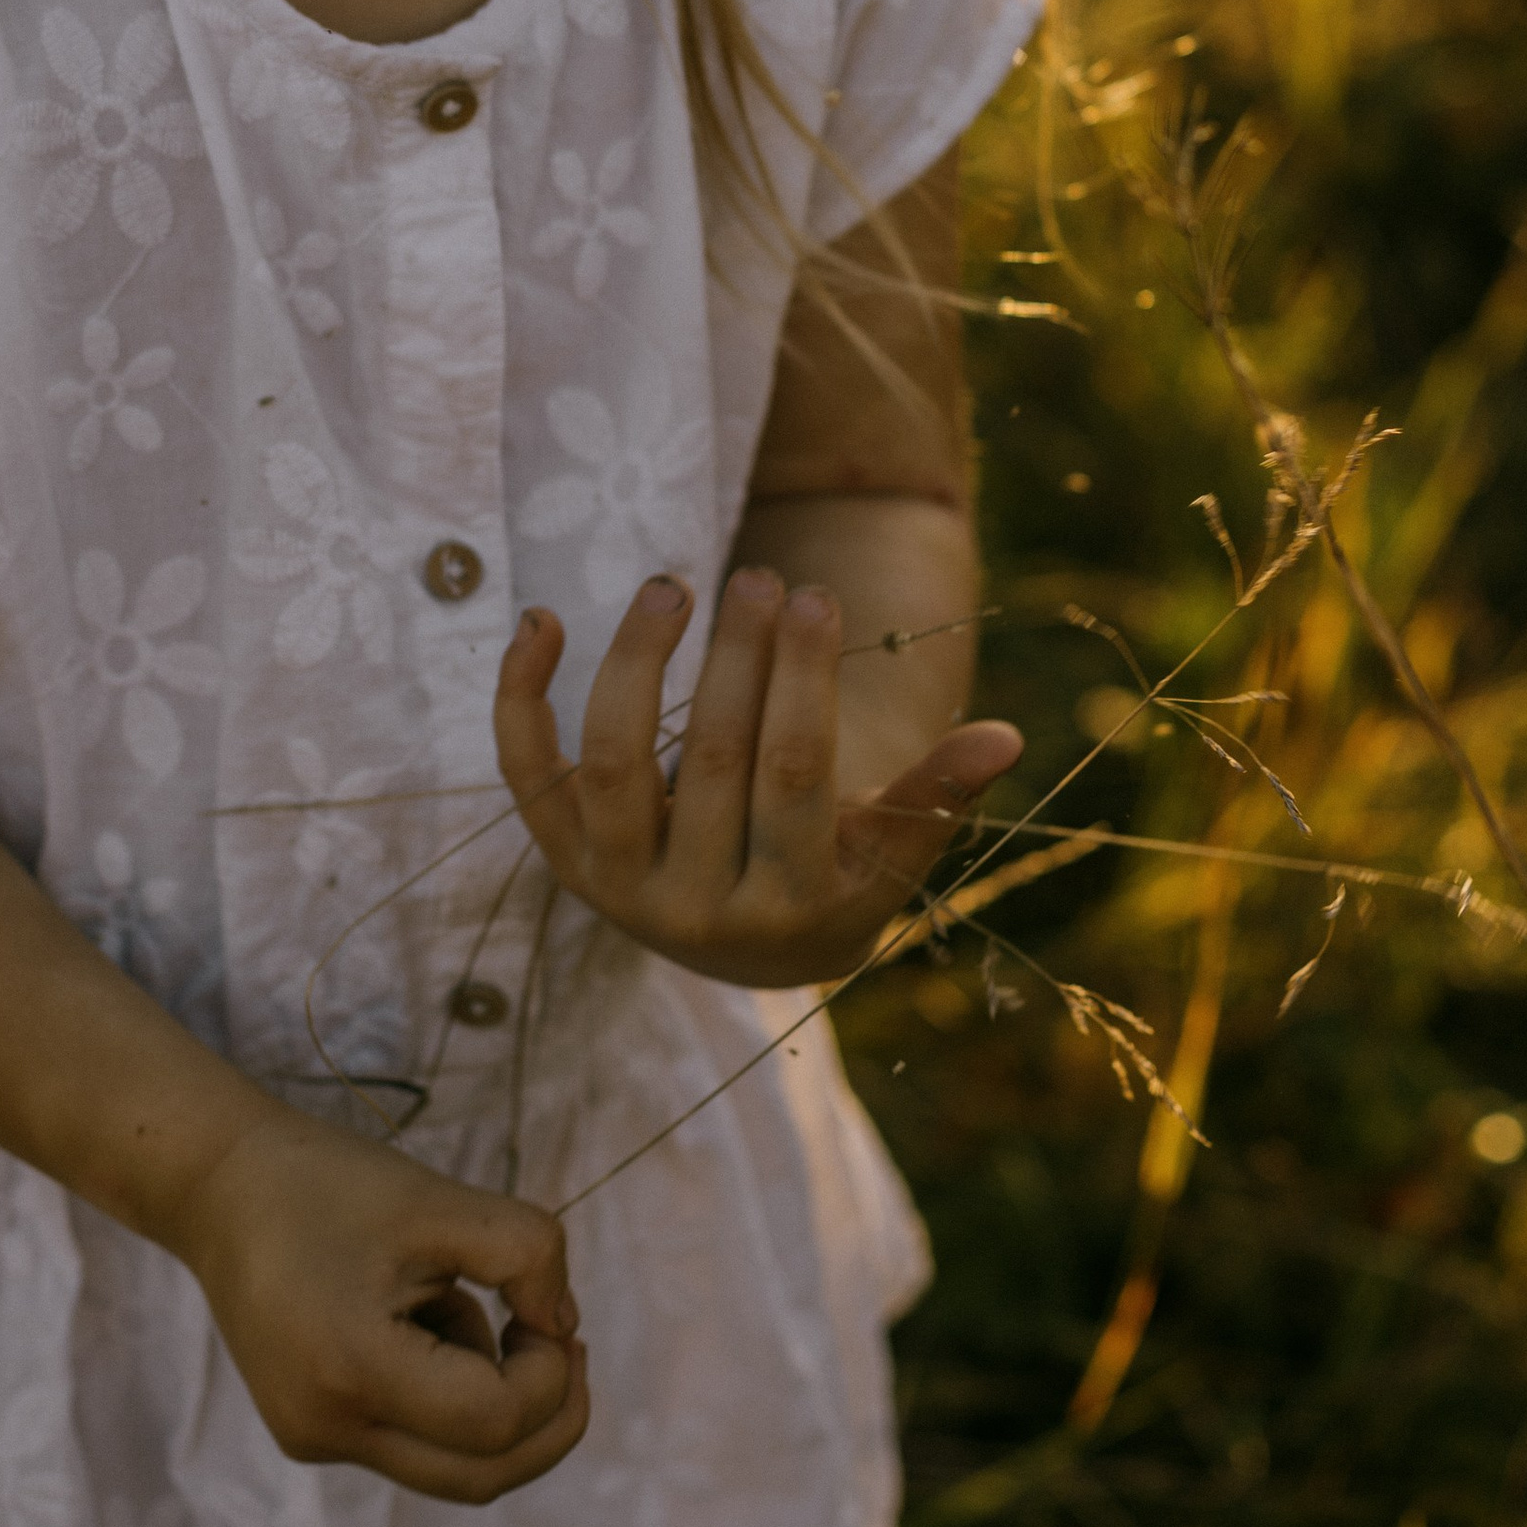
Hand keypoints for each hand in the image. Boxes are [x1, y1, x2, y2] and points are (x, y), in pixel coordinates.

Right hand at [165, 1103, 588, 1502]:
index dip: (550, 1375)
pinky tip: (427, 1317)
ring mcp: (314, 1439)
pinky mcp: (310, 1432)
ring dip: (496, 1405)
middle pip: (480, 1478)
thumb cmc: (329, 1182)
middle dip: (548, 1419)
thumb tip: (565, 1327)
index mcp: (352, 1369)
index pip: (494, 1422)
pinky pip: (411, 1441)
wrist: (218, 1187)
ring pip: (451, 1468)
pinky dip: (449, 1396)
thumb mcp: (438, 1198)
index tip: (552, 1309)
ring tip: (471, 1304)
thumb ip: (525, 1253)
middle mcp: (328, 1427)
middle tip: (572, 1347)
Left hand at [494, 567, 1022, 988]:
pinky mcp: (561, 859)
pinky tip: (542, 619)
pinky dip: (521, 698)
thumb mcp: (889, 853)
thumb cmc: (832, 877)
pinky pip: (527, 774)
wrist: (740, 948)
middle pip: (712, 757)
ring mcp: (617, 887)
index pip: (793, 777)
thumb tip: (1004, 738)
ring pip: (612, 760)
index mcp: (789, 909)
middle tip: (758, 577)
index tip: (817, 598)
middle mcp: (693, 910)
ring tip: (671, 584)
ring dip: (636, 661)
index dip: (803, 679)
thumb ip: (936, 797)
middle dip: (738, 655)